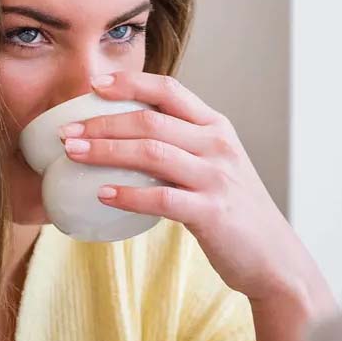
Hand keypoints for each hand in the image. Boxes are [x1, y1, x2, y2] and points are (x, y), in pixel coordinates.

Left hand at [59, 72, 318, 304]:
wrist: (274, 257)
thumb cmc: (235, 212)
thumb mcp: (217, 166)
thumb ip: (184, 146)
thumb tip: (128, 138)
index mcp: (217, 127)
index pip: (170, 90)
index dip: (130, 83)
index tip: (94, 85)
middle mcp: (218, 145)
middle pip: (152, 120)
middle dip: (103, 122)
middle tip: (67, 130)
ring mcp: (216, 178)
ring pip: (152, 153)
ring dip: (106, 151)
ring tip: (74, 154)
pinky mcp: (211, 212)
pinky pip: (161, 198)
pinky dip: (128, 194)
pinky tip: (102, 195)